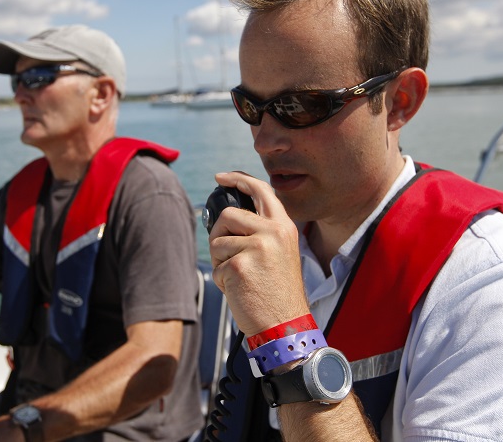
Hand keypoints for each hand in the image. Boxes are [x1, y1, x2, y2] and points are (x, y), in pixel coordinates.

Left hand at [208, 172, 309, 335]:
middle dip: (220, 234)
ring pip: (217, 241)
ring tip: (240, 278)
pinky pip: (216, 265)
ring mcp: (257, 247)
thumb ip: (261, 232)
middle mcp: (273, 232)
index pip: (261, 190)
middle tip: (228, 254)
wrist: (285, 325)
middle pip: (229, 215)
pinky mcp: (239, 265)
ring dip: (221, 261)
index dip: (238, 179)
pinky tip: (239, 290)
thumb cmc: (278, 293)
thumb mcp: (280, 253)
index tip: (222, 177)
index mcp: (284, 227)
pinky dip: (222, 280)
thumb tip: (228, 218)